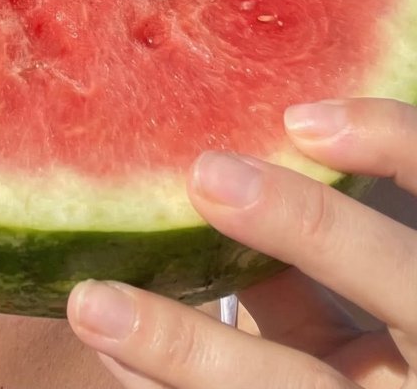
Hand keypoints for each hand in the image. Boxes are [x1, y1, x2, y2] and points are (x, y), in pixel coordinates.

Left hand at [67, 97, 416, 386]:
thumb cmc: (371, 332)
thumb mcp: (359, 286)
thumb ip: (311, 240)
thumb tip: (212, 162)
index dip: (395, 147)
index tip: (301, 117)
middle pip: (400, 289)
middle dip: (308, 226)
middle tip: (206, 173)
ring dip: (183, 349)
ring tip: (92, 303)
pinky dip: (166, 386)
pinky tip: (112, 349)